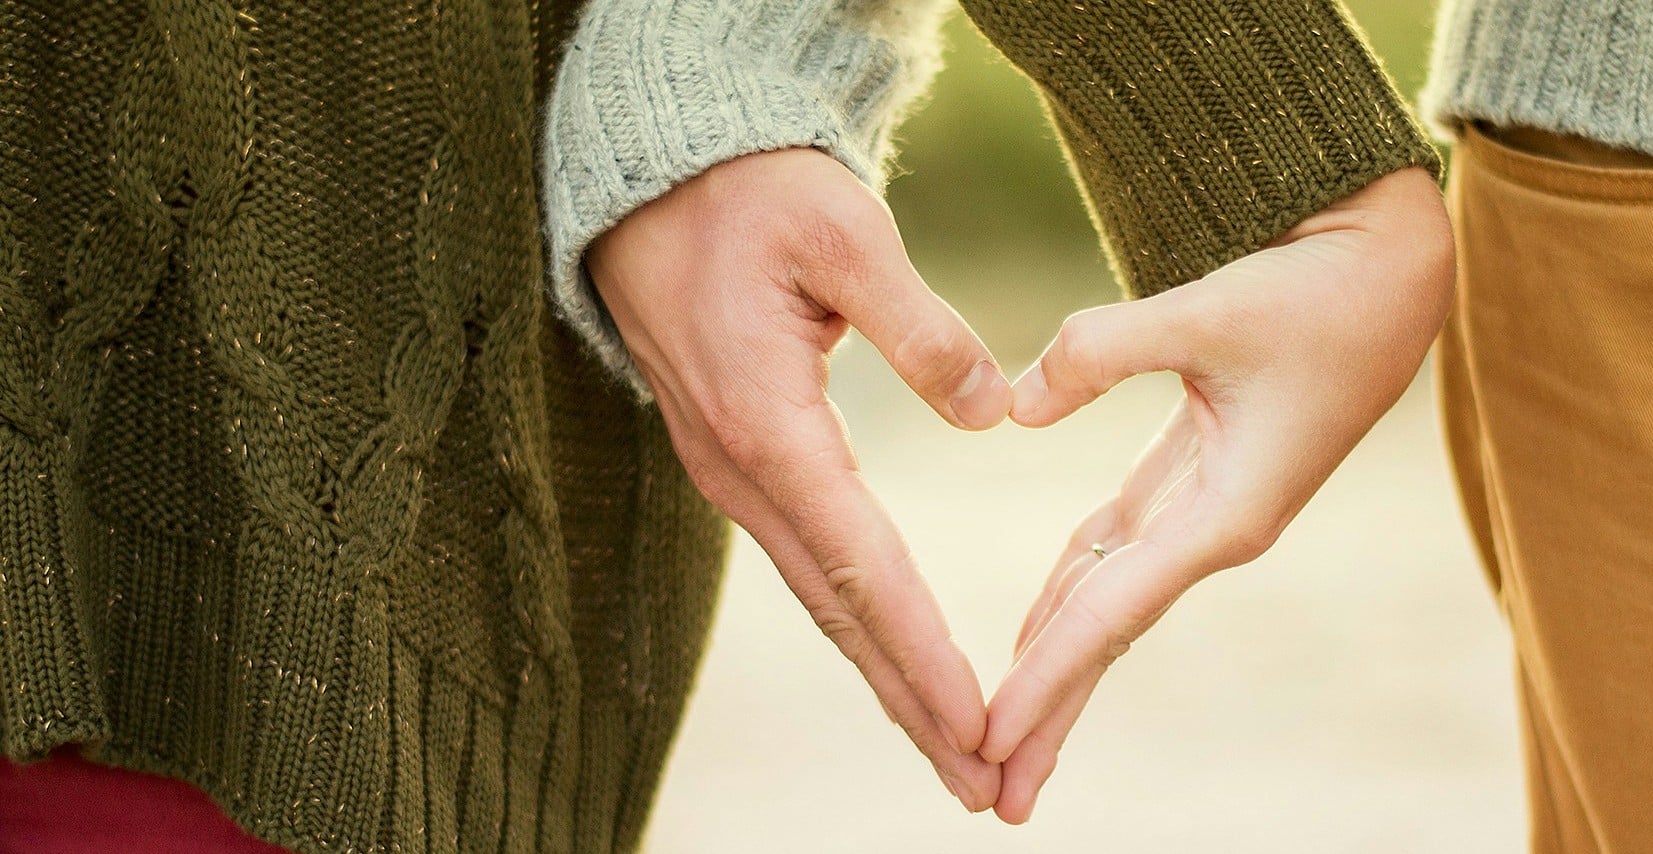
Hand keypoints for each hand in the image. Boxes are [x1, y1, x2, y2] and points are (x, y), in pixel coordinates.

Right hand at [584, 148, 1013, 810]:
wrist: (653, 178)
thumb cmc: (750, 194)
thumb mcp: (842, 232)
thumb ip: (920, 326)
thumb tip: (992, 412)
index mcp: (768, 424)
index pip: (861, 565)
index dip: (923, 651)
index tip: (979, 723)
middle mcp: (741, 469)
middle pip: (839, 612)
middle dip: (911, 704)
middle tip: (981, 785)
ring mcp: (732, 472)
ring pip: (821, 598)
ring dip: (887, 678)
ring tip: (953, 749)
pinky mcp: (739, 460)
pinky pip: (808, 561)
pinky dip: (858, 623)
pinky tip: (894, 657)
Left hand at [980, 167, 1455, 822]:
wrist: (1391, 271)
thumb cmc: (1317, 292)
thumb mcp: (1210, 309)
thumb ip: (1103, 351)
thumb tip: (1013, 408)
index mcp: (1228, 514)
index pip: (1112, 613)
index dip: (1045, 677)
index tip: (987, 737)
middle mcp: (1216, 529)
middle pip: (1108, 635)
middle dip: (1050, 713)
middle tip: (991, 793)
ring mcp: (1207, 509)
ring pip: (1109, 601)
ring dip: (1056, 665)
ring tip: (1003, 735)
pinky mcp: (1198, 475)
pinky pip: (1118, 551)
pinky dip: (1071, 591)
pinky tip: (1034, 630)